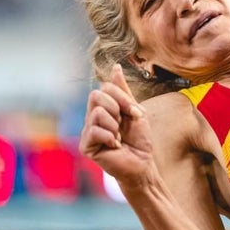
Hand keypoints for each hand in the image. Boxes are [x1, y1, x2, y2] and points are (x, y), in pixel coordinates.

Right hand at [78, 64, 153, 184]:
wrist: (142, 162)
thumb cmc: (139, 138)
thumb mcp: (135, 110)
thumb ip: (123, 90)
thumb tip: (115, 66)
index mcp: (103, 107)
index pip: (104, 87)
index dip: (122, 97)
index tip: (134, 112)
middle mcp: (92, 117)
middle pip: (96, 95)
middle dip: (117, 108)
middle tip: (123, 123)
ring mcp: (87, 131)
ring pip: (97, 113)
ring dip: (115, 125)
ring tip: (119, 137)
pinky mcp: (86, 146)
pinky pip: (95, 131)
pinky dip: (111, 137)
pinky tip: (115, 146)